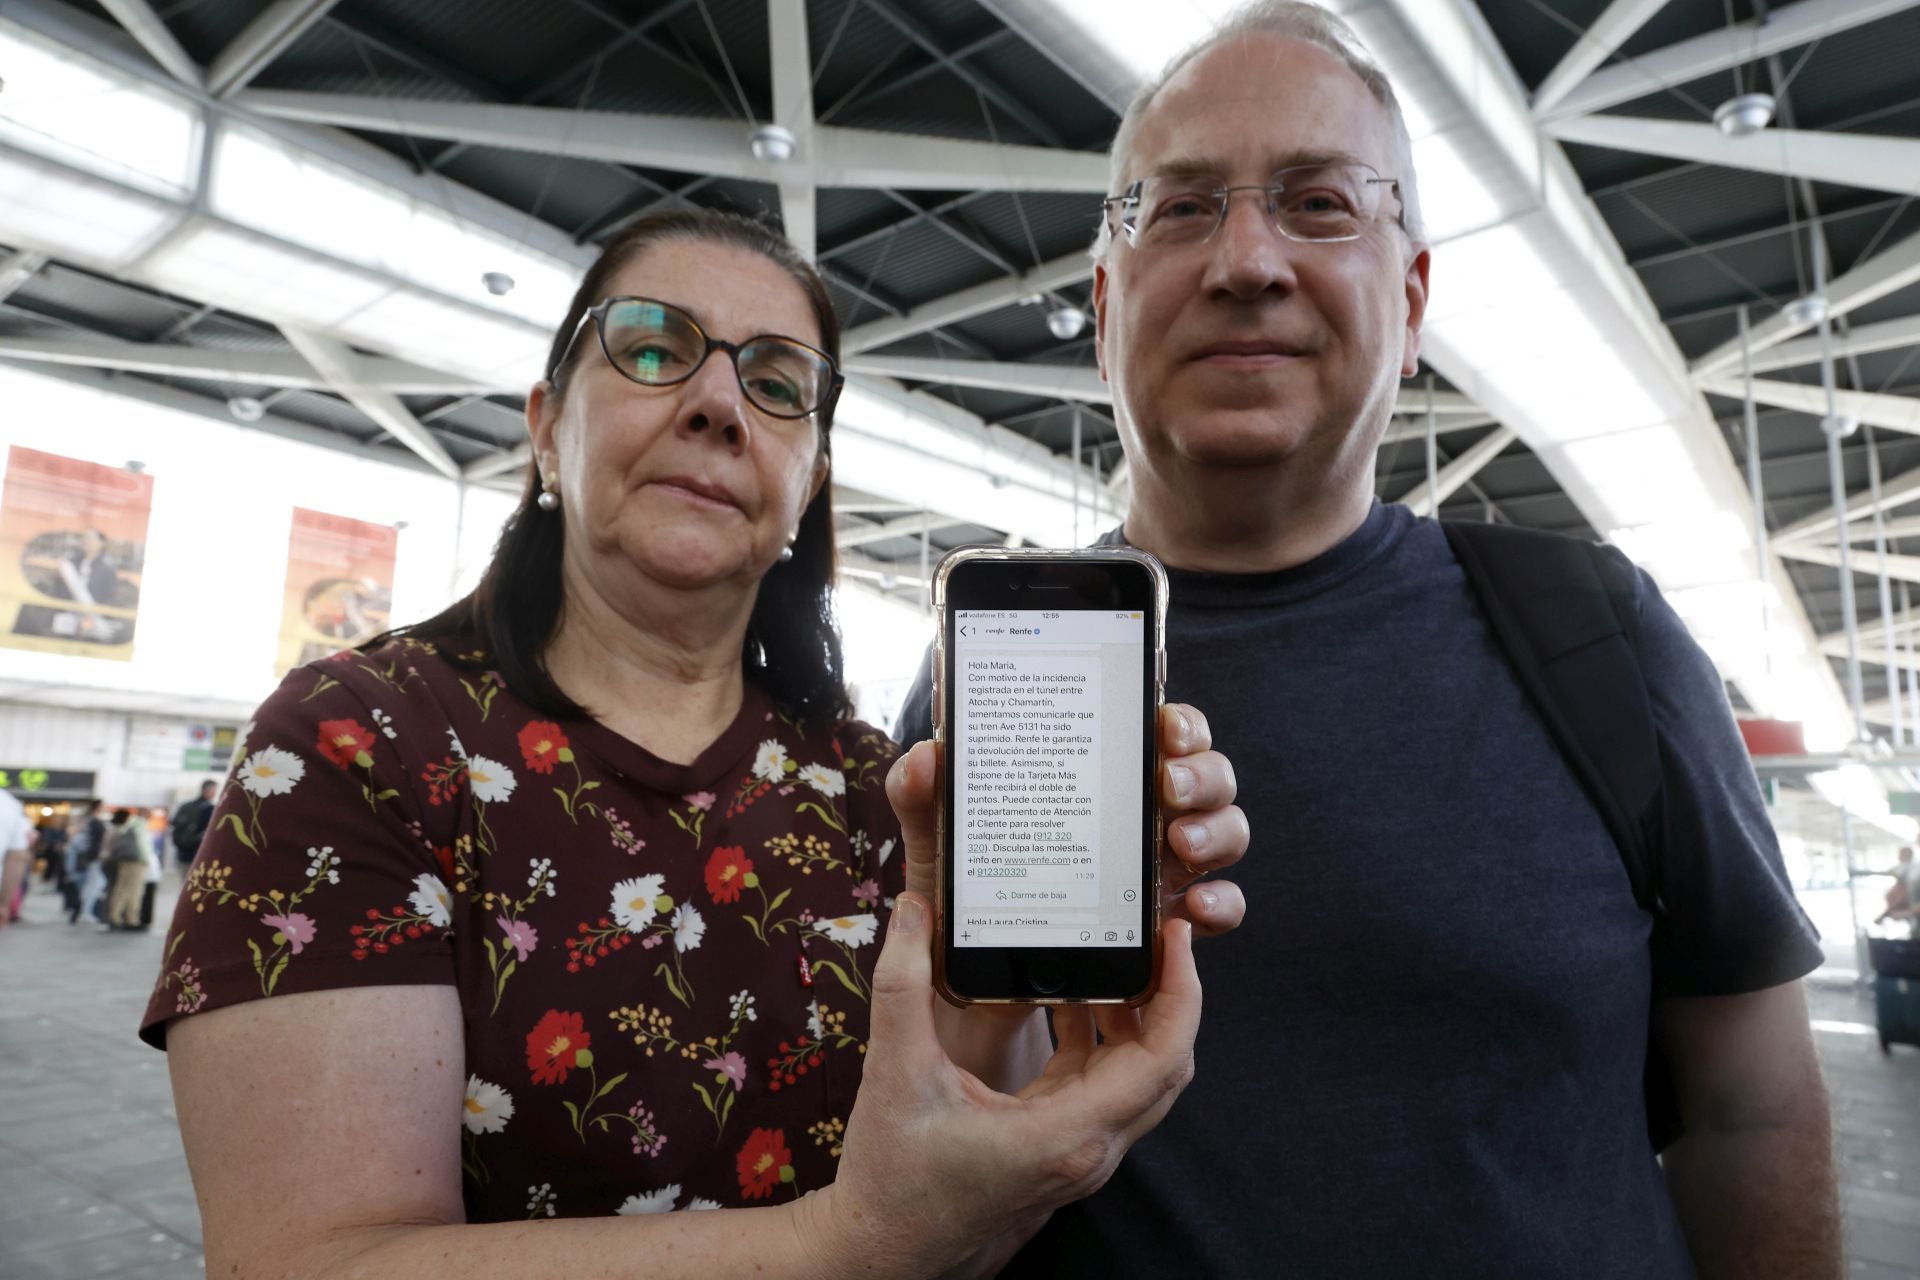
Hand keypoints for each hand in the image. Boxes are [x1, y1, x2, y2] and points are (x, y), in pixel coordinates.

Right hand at [807, 892, 1200, 1276]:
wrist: (881, 1250)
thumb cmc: (893, 1178)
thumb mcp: (896, 1071)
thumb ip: (904, 984)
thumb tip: (913, 909)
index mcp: (1066, 1135)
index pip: (1164, 1059)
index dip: (1183, 993)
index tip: (1174, 941)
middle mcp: (1087, 1150)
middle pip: (1164, 1066)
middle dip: (1164, 995)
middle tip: (1147, 937)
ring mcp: (1079, 1157)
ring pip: (1137, 1080)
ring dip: (1131, 1019)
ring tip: (1105, 959)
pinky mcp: (1061, 1153)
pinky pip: (1103, 1090)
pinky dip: (1099, 1042)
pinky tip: (1067, 1002)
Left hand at [891, 702, 1247, 937]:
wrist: (974, 976)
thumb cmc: (968, 888)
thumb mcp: (941, 839)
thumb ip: (923, 795)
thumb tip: (927, 755)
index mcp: (1099, 776)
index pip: (1158, 731)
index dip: (1177, 720)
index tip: (1161, 724)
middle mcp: (1142, 813)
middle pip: (1207, 774)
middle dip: (1202, 772)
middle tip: (1168, 785)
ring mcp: (1162, 866)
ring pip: (1226, 830)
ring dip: (1217, 831)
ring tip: (1181, 844)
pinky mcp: (1166, 922)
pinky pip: (1219, 907)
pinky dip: (1220, 903)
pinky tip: (1193, 908)